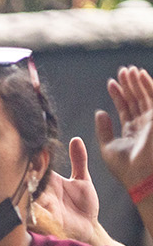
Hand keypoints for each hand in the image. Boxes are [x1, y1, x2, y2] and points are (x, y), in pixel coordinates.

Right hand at [31, 137, 108, 244]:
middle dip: (24, 170)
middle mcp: (40, 192)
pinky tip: (27, 198)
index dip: (34, 157)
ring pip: (24, 192)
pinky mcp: (40, 218)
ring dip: (23, 186)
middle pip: (26, 178)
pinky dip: (27, 204)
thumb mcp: (82, 180)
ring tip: (23, 177)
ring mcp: (38, 205)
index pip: (35, 165)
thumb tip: (76, 140)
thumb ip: (79, 160)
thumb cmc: (84, 206)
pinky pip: (29, 210)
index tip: (35, 147)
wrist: (88, 229)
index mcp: (48, 181)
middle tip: (25, 161)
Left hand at [96, 66, 152, 195]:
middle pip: (136, 100)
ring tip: (127, 70)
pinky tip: (139, 74)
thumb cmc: (125, 168)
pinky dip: (147, 85)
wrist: (141, 176)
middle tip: (121, 71)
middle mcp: (144, 124)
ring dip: (137, 82)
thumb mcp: (108, 147)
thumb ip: (104, 130)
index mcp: (132, 131)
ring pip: (145, 96)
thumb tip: (99, 112)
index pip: (126, 108)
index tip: (110, 83)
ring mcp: (152, 121)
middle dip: (129, 85)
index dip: (118, 95)